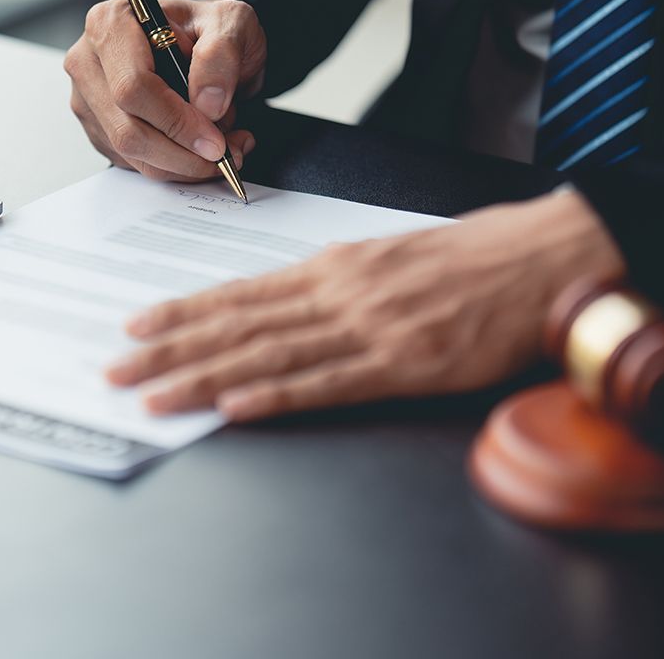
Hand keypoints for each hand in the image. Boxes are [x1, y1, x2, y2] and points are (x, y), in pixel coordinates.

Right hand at [64, 0, 267, 180]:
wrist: (205, 46)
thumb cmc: (209, 29)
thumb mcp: (232, 22)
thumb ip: (222, 55)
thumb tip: (207, 103)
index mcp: (111, 23)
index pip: (133, 87)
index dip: (176, 121)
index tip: (213, 140)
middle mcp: (89, 61)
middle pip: (127, 129)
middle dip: (181, 153)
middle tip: (223, 154)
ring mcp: (89, 98)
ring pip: (130, 152)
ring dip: (182, 162)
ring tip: (222, 147)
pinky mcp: (98, 128)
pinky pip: (133, 162)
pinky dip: (173, 165)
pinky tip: (200, 146)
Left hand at [105, 191, 625, 420]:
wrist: (545, 258)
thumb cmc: (472, 259)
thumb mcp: (389, 258)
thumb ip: (335, 281)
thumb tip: (282, 299)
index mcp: (335, 267)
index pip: (241, 293)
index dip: (184, 312)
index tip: (136, 327)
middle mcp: (339, 292)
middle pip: (238, 324)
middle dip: (171, 350)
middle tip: (118, 371)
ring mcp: (369, 328)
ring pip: (268, 354)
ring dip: (204, 376)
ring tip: (155, 395)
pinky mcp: (405, 364)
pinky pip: (328, 383)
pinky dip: (276, 394)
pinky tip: (236, 404)